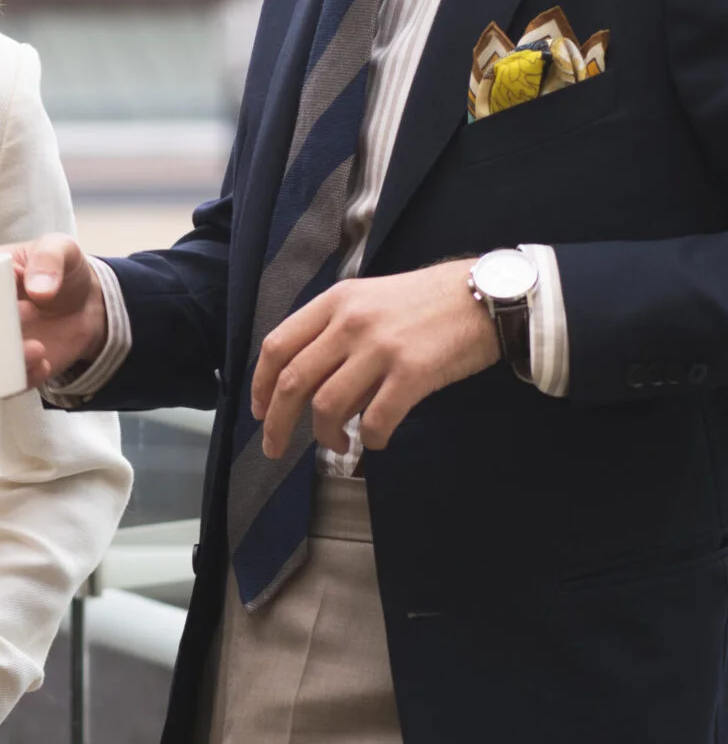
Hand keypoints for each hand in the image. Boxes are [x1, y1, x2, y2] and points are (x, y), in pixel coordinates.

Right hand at [12, 233, 108, 388]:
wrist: (89, 304)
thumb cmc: (64, 269)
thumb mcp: (60, 249)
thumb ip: (49, 257)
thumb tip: (37, 290)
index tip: (1, 293)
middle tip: (28, 312)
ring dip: (3, 361)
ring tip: (38, 349)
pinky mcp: (10, 366)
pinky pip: (3, 384)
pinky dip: (20, 379)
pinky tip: (42, 364)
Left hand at [251, 259, 498, 455]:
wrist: (483, 296)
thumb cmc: (423, 302)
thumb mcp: (367, 300)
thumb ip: (334, 333)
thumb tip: (309, 385)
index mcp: (333, 303)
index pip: (278, 346)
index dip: (261, 384)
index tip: (260, 412)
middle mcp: (350, 323)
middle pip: (294, 381)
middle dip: (278, 423)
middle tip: (275, 448)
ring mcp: (380, 348)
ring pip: (328, 405)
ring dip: (325, 435)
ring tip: (336, 444)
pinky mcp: (413, 373)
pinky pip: (376, 419)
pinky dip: (370, 440)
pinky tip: (375, 441)